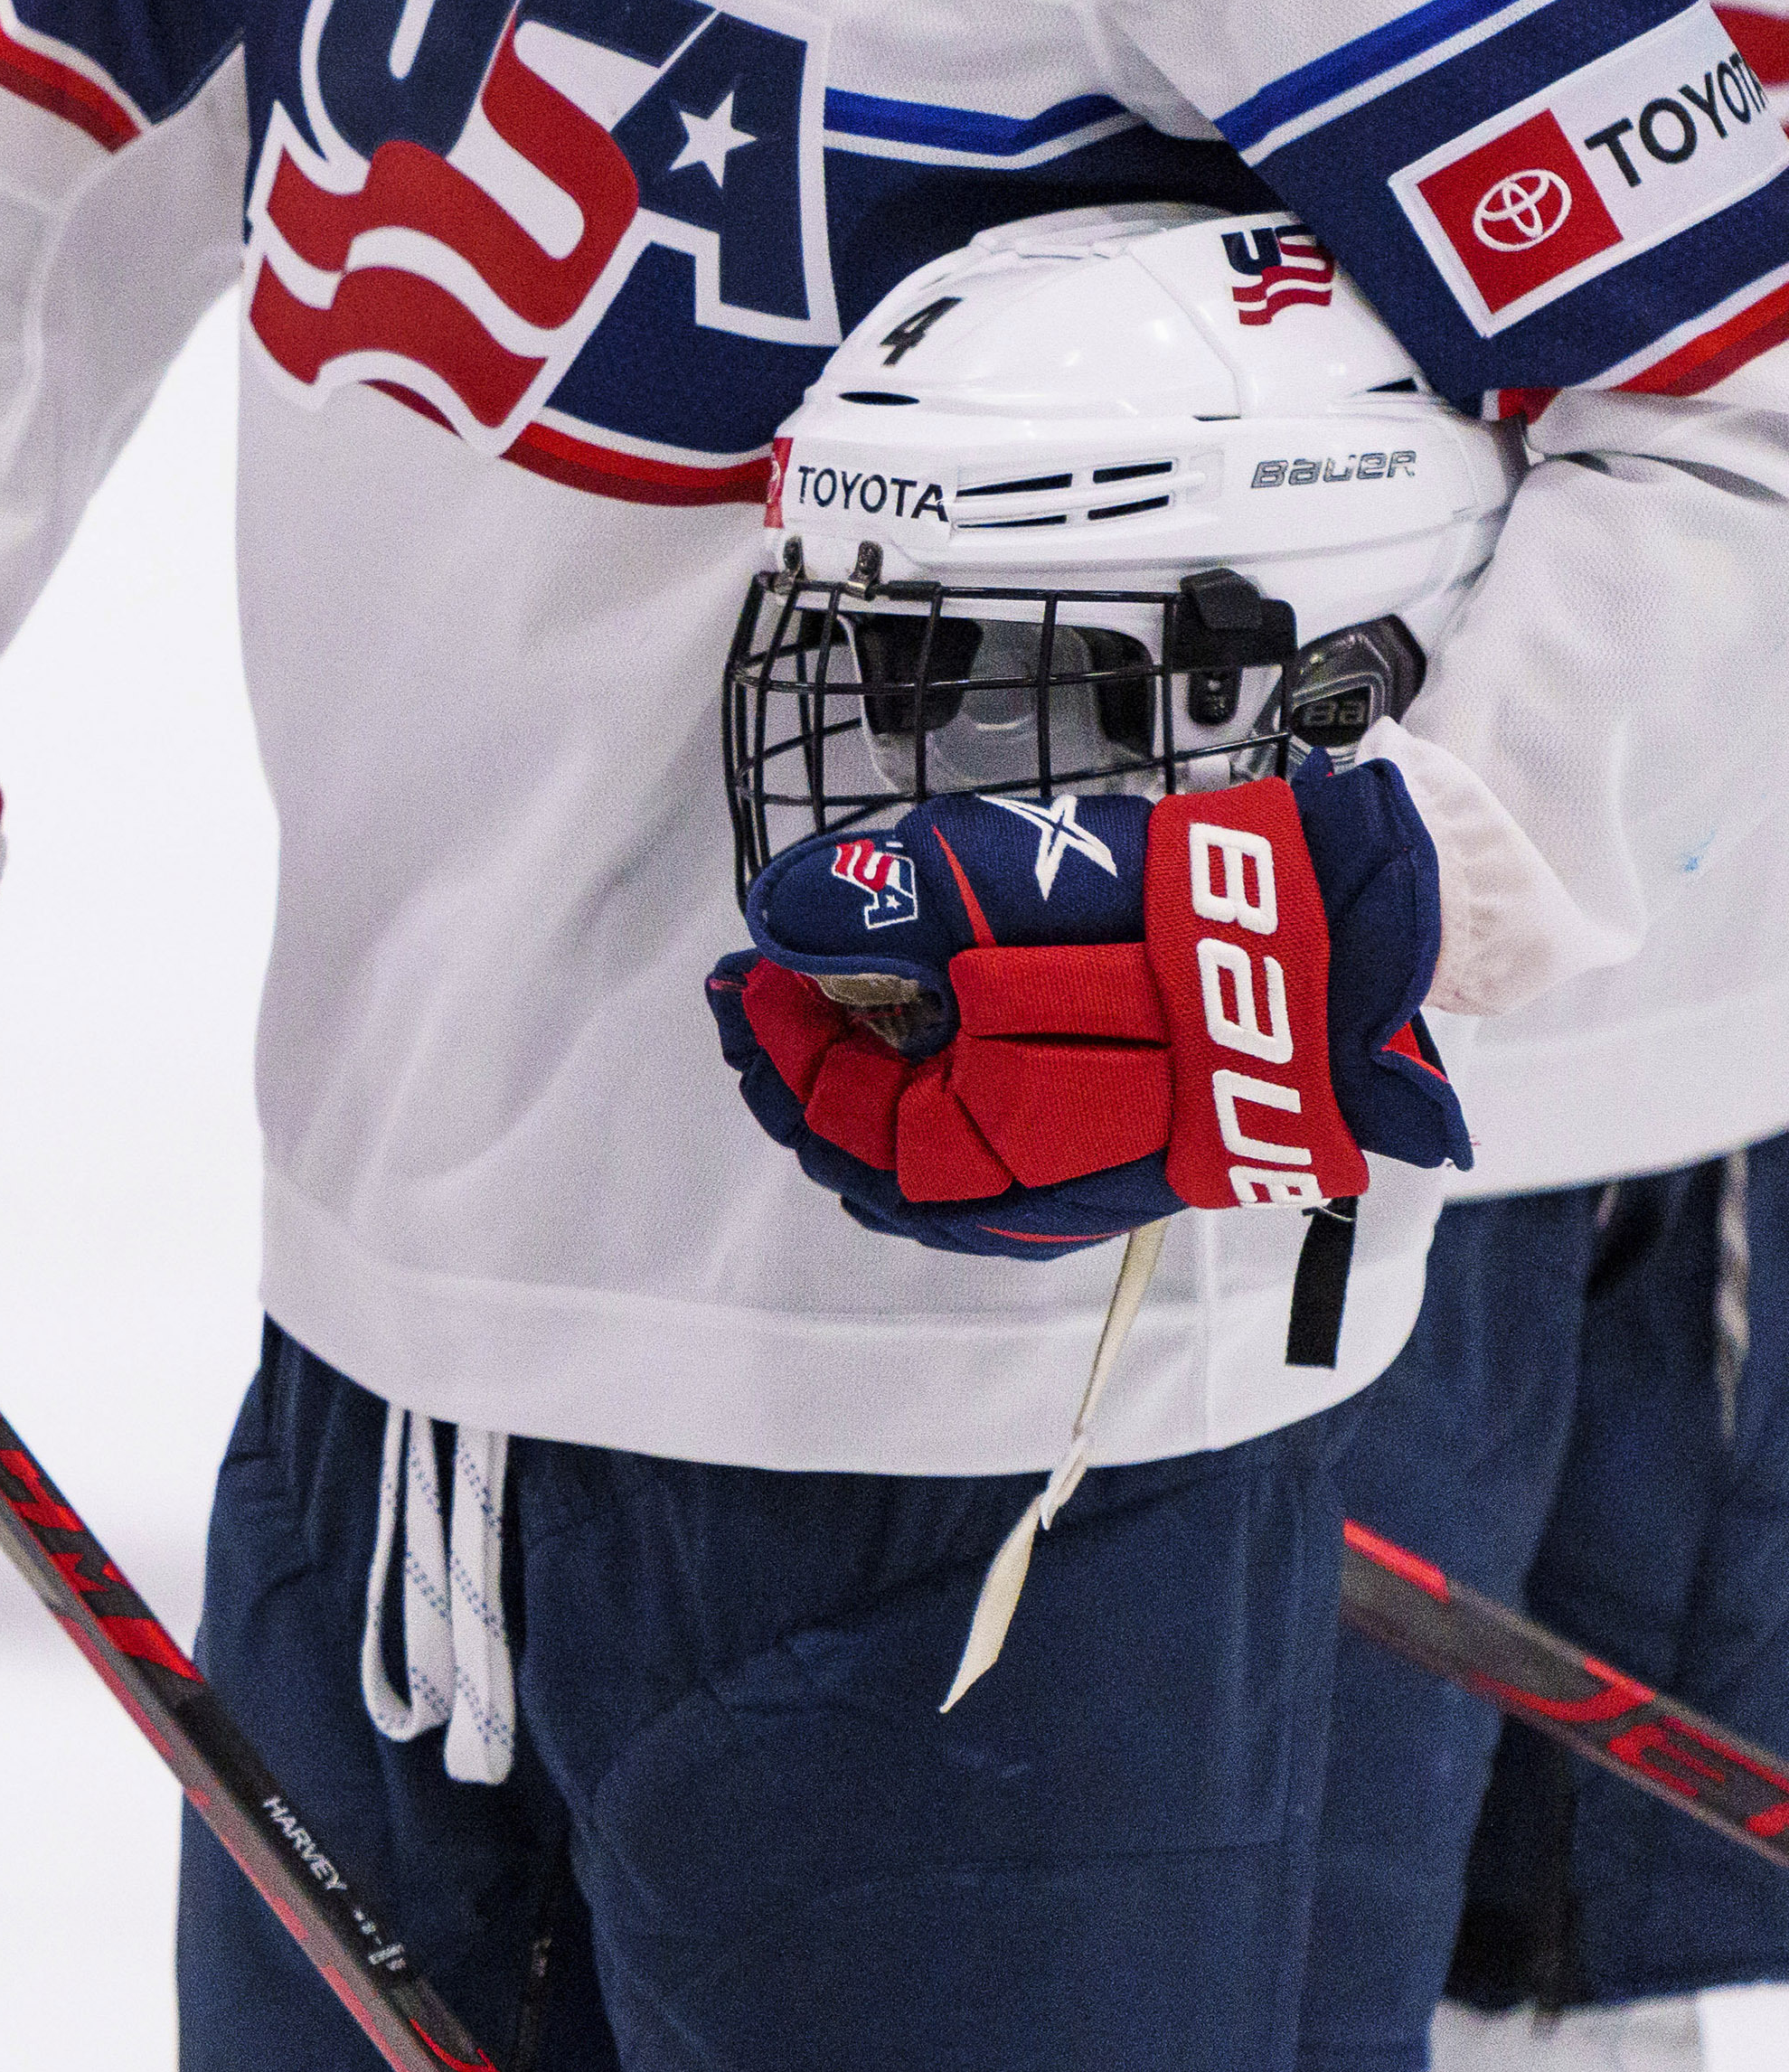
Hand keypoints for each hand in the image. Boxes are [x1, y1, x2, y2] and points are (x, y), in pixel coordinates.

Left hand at [711, 765, 1466, 1254]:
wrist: (1325, 956)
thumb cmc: (1162, 917)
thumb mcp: (995, 878)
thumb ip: (874, 904)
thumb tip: (776, 923)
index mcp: (983, 1130)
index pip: (831, 1102)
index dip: (774, 1036)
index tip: (745, 973)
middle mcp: (1022, 1190)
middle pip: (864, 1158)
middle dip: (799, 1078)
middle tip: (761, 1006)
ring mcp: (1073, 1193)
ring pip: (922, 1183)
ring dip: (858, 1109)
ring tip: (819, 1036)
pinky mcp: (1114, 1177)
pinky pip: (987, 1183)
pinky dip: (928, 1133)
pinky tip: (917, 1074)